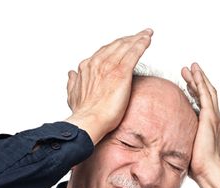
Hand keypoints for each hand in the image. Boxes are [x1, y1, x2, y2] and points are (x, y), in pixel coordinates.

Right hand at [65, 28, 153, 143]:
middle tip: (138, 35)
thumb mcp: (72, 95)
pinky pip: (134, 53)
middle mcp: (98, 63)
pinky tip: (148, 39)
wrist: (89, 121)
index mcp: (87, 67)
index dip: (114, 47)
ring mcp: (110, 66)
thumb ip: (73, 83)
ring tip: (146, 34)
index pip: (103, 52)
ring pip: (126, 46)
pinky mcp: (122, 72)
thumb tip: (71, 74)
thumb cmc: (83, 113)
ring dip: (137, 38)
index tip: (122, 45)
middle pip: (116, 45)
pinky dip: (142, 43)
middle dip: (128, 39)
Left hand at [181, 63, 219, 187]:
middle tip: (187, 70)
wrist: (209, 172)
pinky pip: (205, 95)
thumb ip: (182, 139)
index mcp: (211, 125)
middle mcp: (215, 119)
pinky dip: (199, 82)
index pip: (203, 104)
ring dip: (198, 78)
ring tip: (190, 67)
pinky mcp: (210, 117)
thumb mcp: (188, 147)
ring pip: (207, 91)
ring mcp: (214, 117)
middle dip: (197, 81)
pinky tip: (194, 74)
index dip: (196, 92)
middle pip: (206, 93)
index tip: (188, 84)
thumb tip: (168, 140)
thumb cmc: (198, 166)